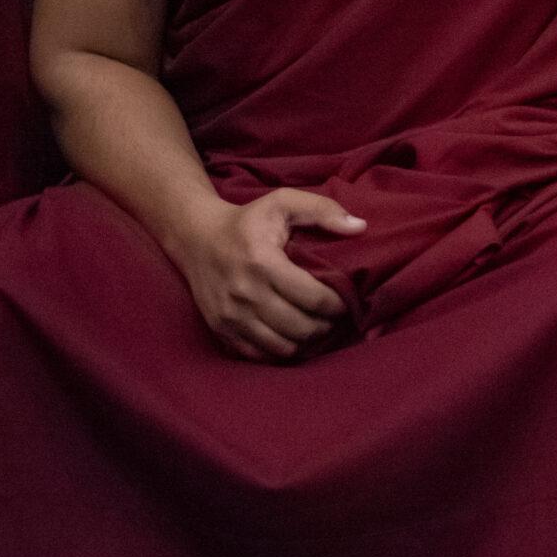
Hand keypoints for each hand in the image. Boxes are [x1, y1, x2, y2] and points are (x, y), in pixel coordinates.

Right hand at [168, 189, 363, 361]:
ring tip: (314, 326)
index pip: (312, 298)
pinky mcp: (220, 330)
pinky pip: (259, 355)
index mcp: (262, 262)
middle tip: (333, 317)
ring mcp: (230, 316)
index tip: (345, 301)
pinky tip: (291, 336)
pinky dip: (280, 351)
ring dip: (305, 341)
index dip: (337, 305)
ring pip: (282, 347)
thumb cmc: (247, 220)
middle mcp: (244, 293)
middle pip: (300, 327)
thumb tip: (360, 227)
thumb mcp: (283, 202)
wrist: (196, 239)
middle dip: (325, 326)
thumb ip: (323, 210)